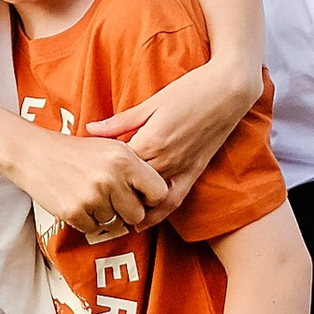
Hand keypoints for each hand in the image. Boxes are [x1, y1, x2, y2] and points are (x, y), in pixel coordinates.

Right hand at [12, 118, 174, 240]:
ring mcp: (92, 197)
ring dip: (105, 215)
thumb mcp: (111, 147)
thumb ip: (136, 167)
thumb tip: (161, 194)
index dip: (151, 198)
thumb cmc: (76, 151)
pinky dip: (87, 220)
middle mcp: (111, 178)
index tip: (141, 196)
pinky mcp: (74, 212)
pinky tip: (78, 202)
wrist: (34, 153)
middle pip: (138, 214)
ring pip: (115, 223)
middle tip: (112, 198)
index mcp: (125, 159)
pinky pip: (94, 229)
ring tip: (90, 195)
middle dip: (127, 211)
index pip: (159, 192)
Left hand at [89, 53, 261, 217]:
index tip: (84, 176)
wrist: (229, 91)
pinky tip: (143, 222)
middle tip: (91, 199)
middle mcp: (165, 160)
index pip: (117, 167)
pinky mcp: (194, 172)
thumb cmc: (191, 90)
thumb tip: (90, 128)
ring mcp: (181, 169)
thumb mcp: (152, 103)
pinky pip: (174, 200)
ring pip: (149, 198)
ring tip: (111, 215)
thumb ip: (120, 122)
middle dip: (111, 194)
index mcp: (151, 141)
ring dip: (131, 208)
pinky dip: (158, 214)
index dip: (99, 173)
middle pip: (130, 186)